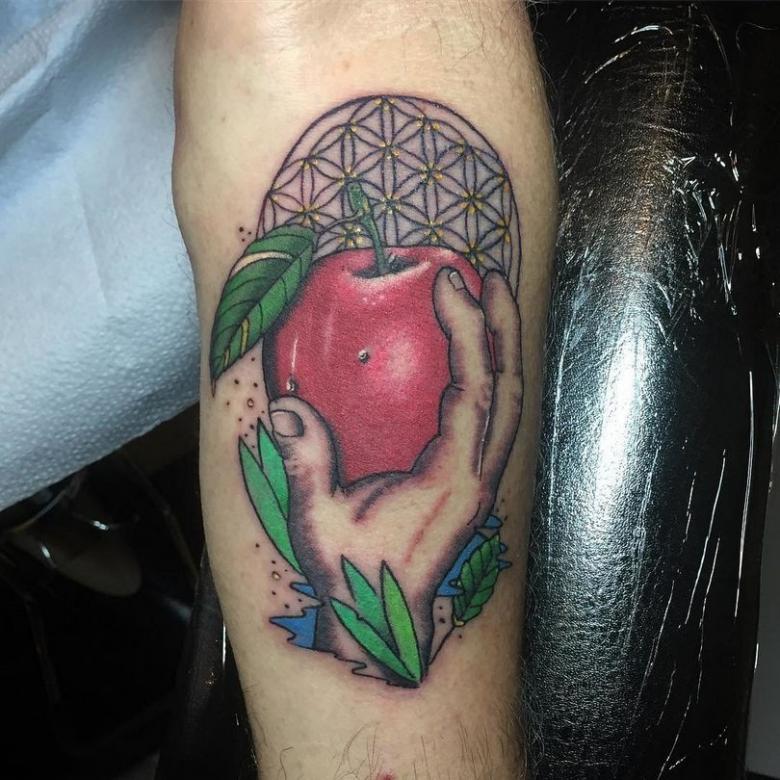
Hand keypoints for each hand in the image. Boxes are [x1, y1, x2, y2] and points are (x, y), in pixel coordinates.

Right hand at [268, 268, 522, 665]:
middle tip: (493, 276)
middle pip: (509, 391)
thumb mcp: (318, 525)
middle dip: (504, 330)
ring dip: (504, 352)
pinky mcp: (474, 488)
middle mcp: (478, 479)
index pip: (473, 393)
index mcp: (449, 482)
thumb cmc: (352, 581)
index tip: (452, 283)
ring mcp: (482, 484)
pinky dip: (492, 380)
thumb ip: (304, 465)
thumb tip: (282, 408)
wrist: (385, 633)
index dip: (469, 333)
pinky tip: (474, 360)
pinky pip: (496, 423)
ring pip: (511, 407)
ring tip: (493, 304)